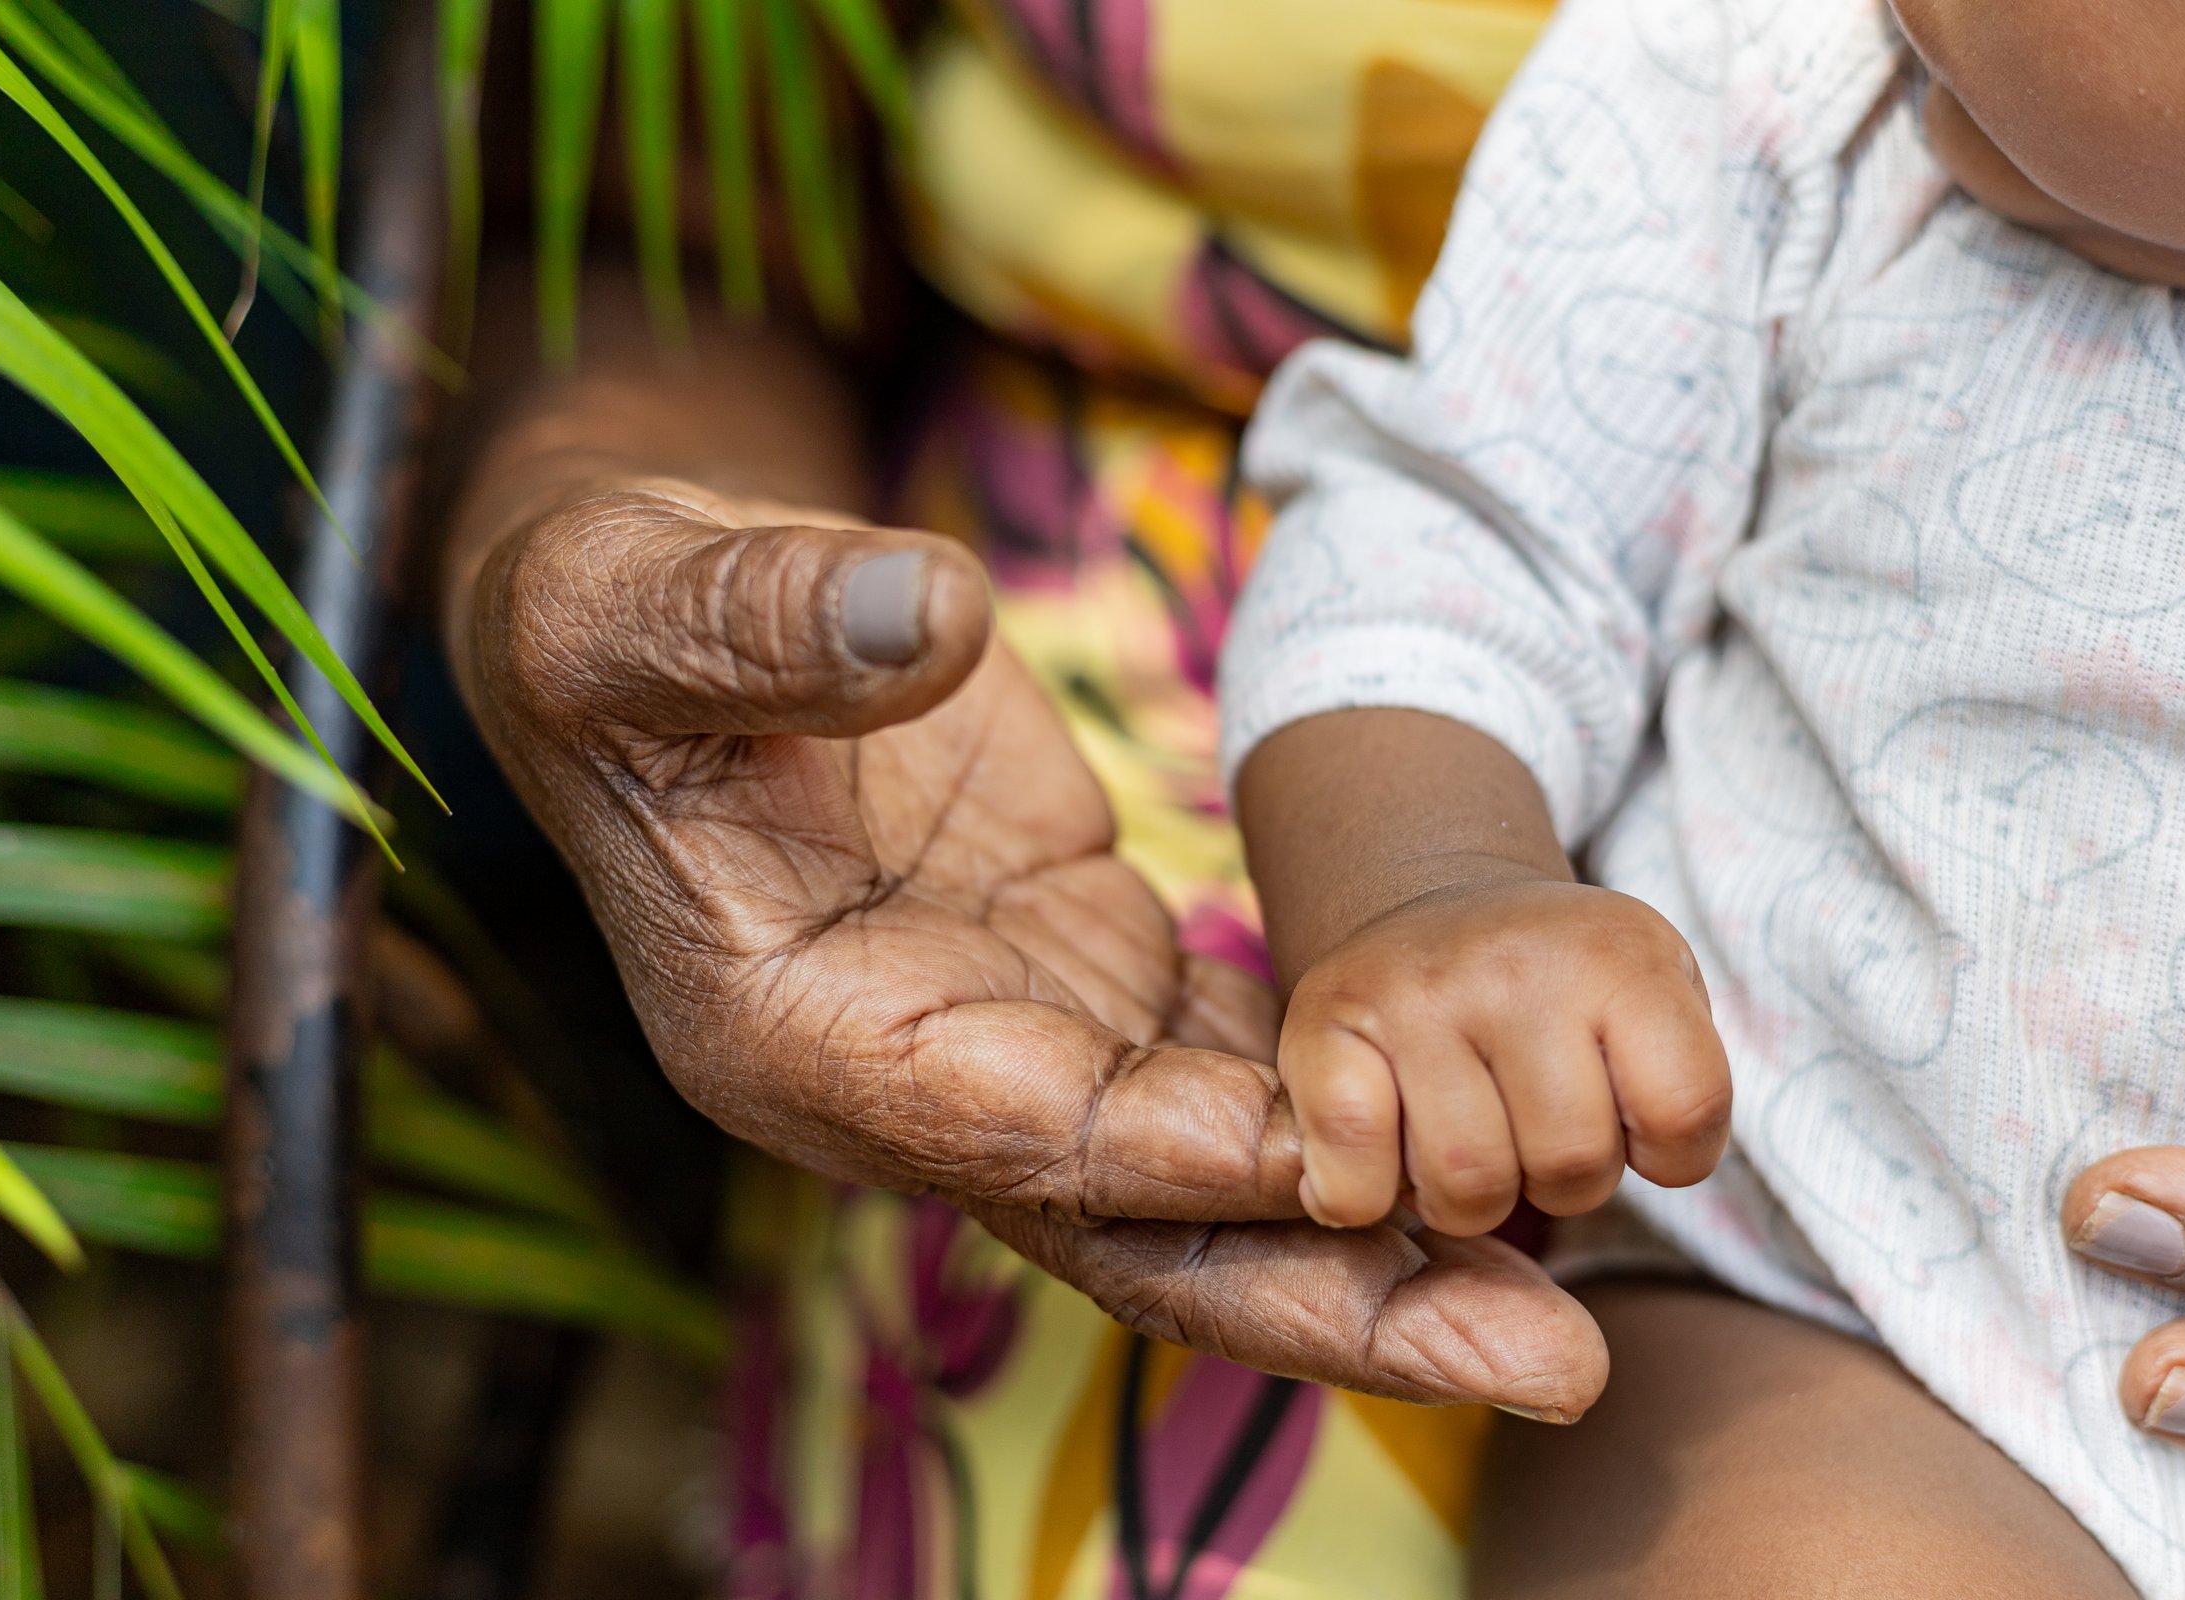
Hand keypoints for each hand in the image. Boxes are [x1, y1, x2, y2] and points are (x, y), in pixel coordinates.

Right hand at [444, 479, 1607, 1415]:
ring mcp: (1008, 1041)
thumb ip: (764, 617)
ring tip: (1573, 1297)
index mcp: (790, 1033)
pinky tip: (1496, 1146)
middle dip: (1337, 1305)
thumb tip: (927, 617)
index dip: (1180, 1155)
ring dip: (1385, 1245)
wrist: (650, 628)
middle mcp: (911, 1084)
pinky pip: (1233, 1078)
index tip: (1355, 1162)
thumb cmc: (611, 620)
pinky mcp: (1081, 975)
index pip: (1010, 1132)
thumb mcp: (631, 598)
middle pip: (1143, 1229)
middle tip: (1546, 1361)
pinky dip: (1356, 1120)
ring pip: (1213, 1184)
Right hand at [1280, 875, 1730, 1236]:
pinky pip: (1356, 1183)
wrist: (1436, 913)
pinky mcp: (1319, 1023)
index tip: (1634, 1115)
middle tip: (1533, 1119)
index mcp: (1618, 952)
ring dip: (1470, 1194)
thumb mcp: (1656, 1009)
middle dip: (1561, 1175)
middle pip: (1573, 1165)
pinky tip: (1381, 1150)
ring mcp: (1411, 992)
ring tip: (1467, 1128)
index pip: (1685, 1115)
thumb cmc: (1564, 997)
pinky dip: (1365, 1197)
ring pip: (1469, 1189)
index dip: (1667, 1152)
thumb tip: (1604, 1289)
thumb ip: (1678, 1103)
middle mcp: (1512, 960)